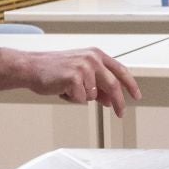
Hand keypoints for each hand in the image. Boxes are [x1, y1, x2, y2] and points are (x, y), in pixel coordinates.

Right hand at [0, 47, 142, 112]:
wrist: (32, 67)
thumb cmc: (55, 70)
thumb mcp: (81, 74)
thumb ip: (98, 84)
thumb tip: (112, 99)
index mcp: (96, 55)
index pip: (120, 70)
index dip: (130, 85)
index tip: (137, 96)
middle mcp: (92, 58)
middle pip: (113, 85)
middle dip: (118, 102)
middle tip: (120, 113)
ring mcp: (83, 67)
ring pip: (94, 95)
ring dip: (82, 98)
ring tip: (69, 89)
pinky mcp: (73, 77)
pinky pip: (81, 99)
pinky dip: (72, 99)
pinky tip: (63, 90)